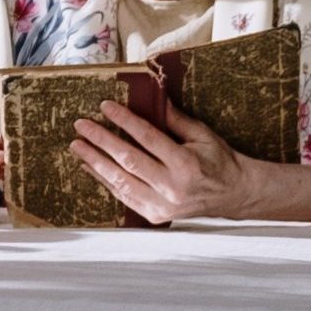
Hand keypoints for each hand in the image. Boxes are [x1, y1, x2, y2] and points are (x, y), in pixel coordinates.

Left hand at [71, 101, 249, 222]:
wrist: (233, 195)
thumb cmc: (218, 161)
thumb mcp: (202, 135)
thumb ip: (175, 118)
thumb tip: (153, 95)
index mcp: (186, 164)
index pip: (148, 138)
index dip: (124, 121)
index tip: (105, 106)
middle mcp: (172, 187)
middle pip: (128, 160)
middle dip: (101, 140)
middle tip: (81, 125)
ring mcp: (162, 205)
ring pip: (120, 181)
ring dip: (95, 162)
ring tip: (77, 145)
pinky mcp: (155, 215)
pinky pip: (123, 196)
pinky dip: (104, 180)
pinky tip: (90, 166)